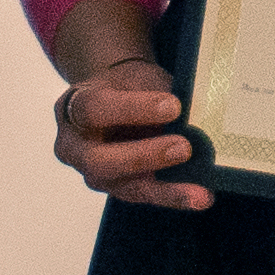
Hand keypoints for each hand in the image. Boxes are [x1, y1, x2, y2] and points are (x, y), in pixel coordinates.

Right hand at [49, 56, 208, 208]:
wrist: (120, 98)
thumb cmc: (126, 86)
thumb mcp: (136, 78)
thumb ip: (156, 93)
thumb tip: (194, 111)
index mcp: (72, 109)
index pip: (94, 110)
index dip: (133, 109)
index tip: (173, 106)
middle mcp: (75, 148)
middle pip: (99, 160)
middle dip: (143, 156)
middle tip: (183, 147)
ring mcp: (95, 175)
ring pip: (124, 187)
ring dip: (165, 188)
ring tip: (199, 191)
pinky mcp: (119, 190)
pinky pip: (147, 196)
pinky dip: (176, 196)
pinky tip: (202, 197)